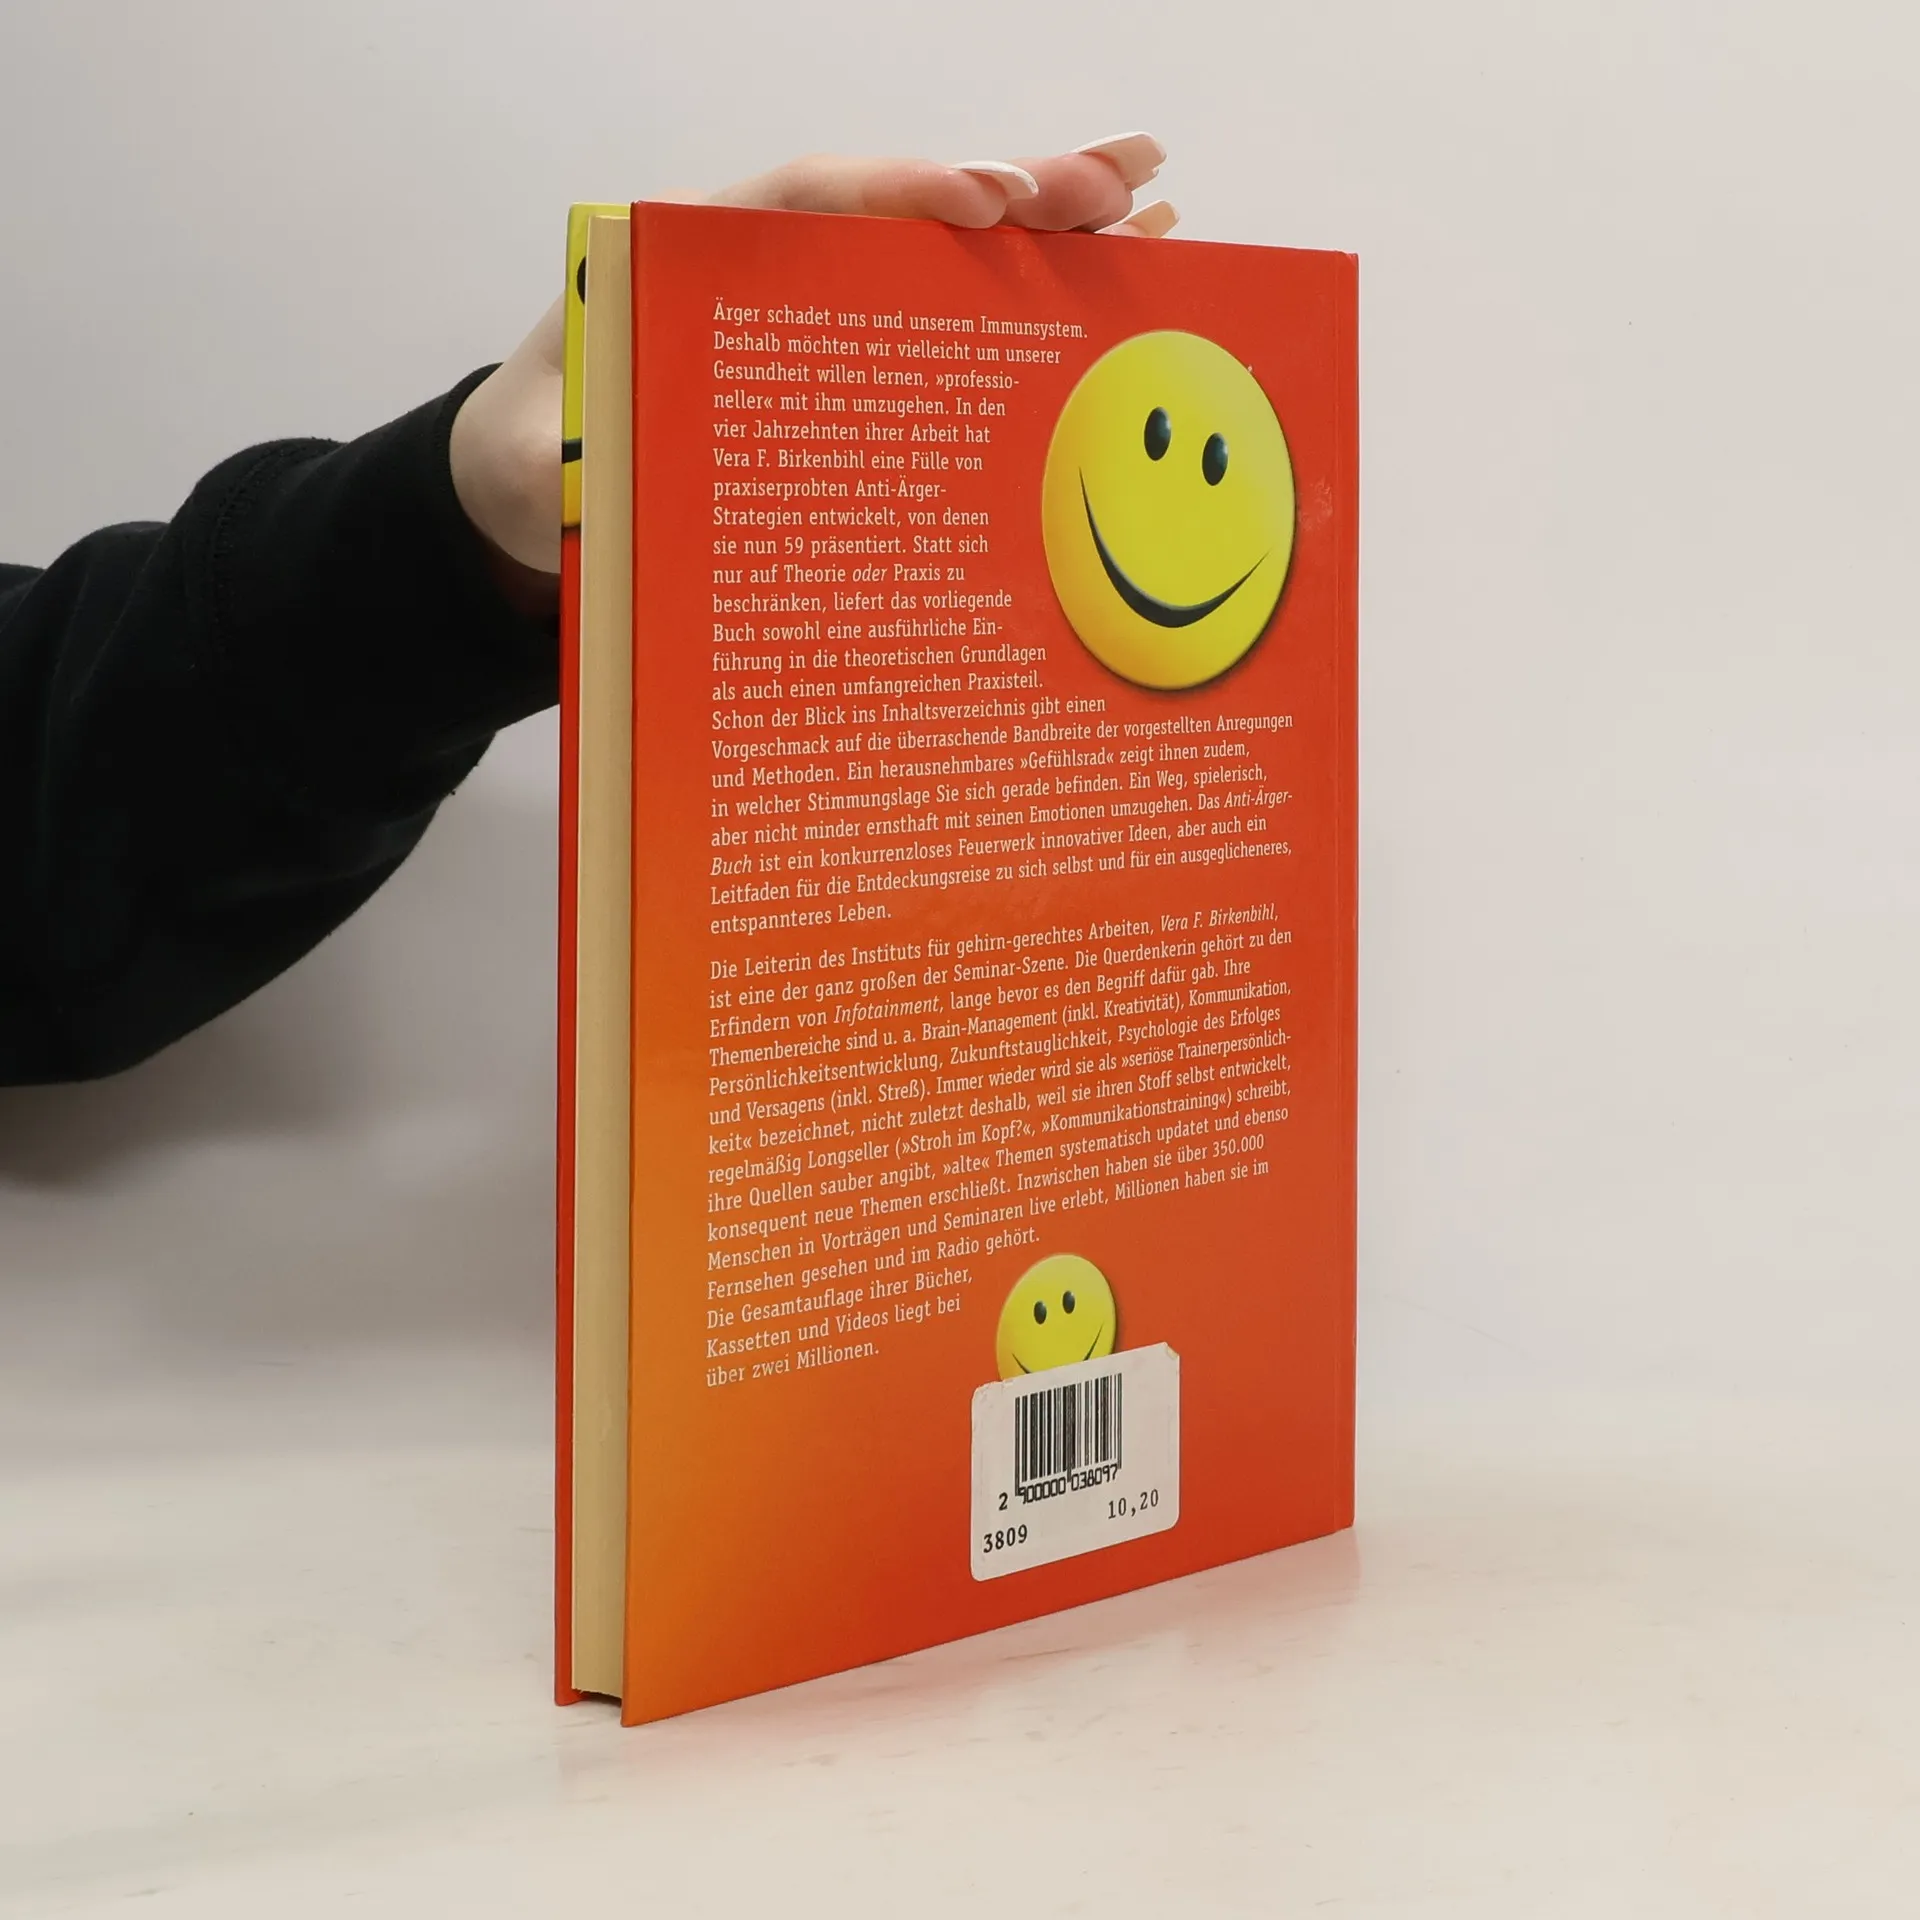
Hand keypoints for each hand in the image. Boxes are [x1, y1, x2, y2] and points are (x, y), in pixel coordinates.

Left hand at [449, 137, 1174, 584]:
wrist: (531, 493)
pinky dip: (1026, 301)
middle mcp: (773, 266)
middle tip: (1124, 179)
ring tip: (1157, 202)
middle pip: (904, 208)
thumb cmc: (536, 462)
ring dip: (1049, 227)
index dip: (903, 192)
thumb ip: (565, 459)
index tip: (992, 202)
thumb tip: (600, 471)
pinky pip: (944, 320)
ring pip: (942, 255)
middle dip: (1017, 187)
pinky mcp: (848, 360)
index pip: (810, 199)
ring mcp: (820, 309)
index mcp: (695, 256)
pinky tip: (1109, 282)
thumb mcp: (535, 462)